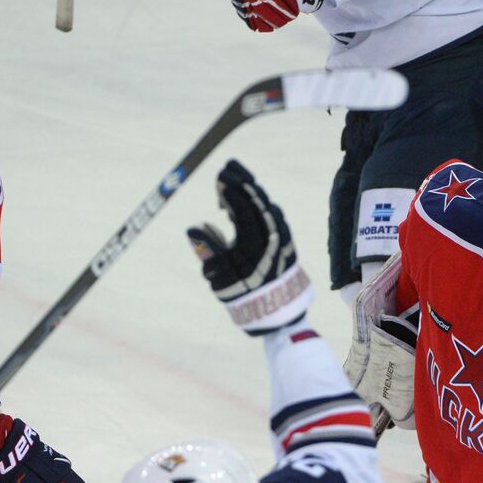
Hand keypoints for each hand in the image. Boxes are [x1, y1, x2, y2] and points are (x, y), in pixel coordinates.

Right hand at [187, 159, 313, 334]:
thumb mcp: (220, 279)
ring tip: (238, 176)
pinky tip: (256, 197)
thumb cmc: (242, 296)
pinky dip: (265, 204)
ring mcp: (283, 240)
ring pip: (268, 207)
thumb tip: (193, 228)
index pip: (244, 212)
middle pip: (258, 204)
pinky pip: (278, 217)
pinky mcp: (289, 243)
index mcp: (254, 247)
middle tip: (228, 166)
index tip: (220, 176)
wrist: (276, 315)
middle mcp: (272, 240)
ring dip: (254, 190)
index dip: (232, 193)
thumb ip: (209, 251)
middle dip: (242, 183)